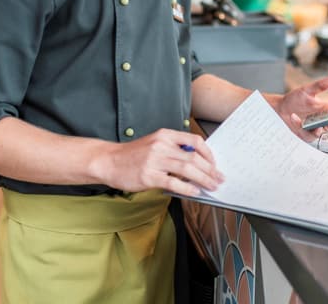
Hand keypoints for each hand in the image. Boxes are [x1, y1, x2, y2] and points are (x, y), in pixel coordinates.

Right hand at [103, 129, 223, 196]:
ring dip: (203, 179)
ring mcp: (155, 160)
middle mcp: (161, 145)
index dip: (208, 153)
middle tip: (218, 178)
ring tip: (211, 186)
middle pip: (194, 157)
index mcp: (165, 135)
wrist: (108, 160)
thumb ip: (174, 150)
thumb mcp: (154, 143)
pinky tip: (195, 192)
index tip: (214, 164)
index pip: (194, 140)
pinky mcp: (148, 176)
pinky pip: (173, 182)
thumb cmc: (132, 154)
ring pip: (187, 169)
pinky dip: (187, 188)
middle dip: (210, 170)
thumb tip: (196, 163)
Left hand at [271, 75, 327, 140]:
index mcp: (327, 109)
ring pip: (324, 133)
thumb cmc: (294, 99)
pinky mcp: (306, 135)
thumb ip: (321, 85)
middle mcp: (323, 120)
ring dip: (320, 129)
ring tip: (317, 126)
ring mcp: (315, 128)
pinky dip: (301, 126)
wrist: (279, 108)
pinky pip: (308, 135)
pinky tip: (294, 118)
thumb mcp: (307, 90)